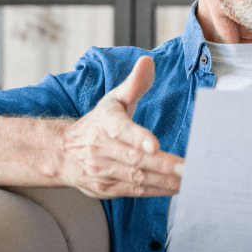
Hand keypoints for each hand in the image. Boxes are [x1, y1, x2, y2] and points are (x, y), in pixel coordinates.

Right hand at [60, 56, 183, 198]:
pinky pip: (134, 191)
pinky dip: (156, 190)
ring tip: (189, 179)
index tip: (155, 144)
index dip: (138, 137)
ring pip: (136, 177)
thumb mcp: (114, 99)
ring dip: (163, 181)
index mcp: (105, 122)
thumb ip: (134, 83)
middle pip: (135, 159)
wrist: (63, 152)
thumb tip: (148, 61)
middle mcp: (100, 148)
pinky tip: (175, 188)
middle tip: (188, 168)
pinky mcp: (105, 188)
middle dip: (163, 165)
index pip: (121, 129)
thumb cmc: (98, 123)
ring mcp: (102, 170)